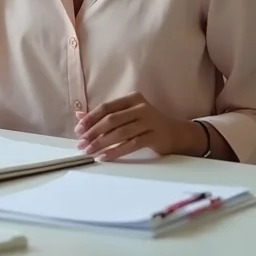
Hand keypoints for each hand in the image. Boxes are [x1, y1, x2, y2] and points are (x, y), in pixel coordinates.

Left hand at [73, 92, 206, 161]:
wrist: (176, 133)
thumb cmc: (148, 124)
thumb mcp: (128, 115)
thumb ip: (105, 115)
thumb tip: (79, 116)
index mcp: (132, 98)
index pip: (107, 107)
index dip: (91, 118)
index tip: (78, 130)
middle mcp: (141, 107)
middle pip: (112, 119)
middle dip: (93, 132)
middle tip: (81, 143)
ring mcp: (149, 121)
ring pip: (120, 133)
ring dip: (101, 143)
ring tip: (89, 151)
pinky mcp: (154, 136)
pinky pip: (131, 145)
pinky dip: (115, 152)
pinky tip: (104, 157)